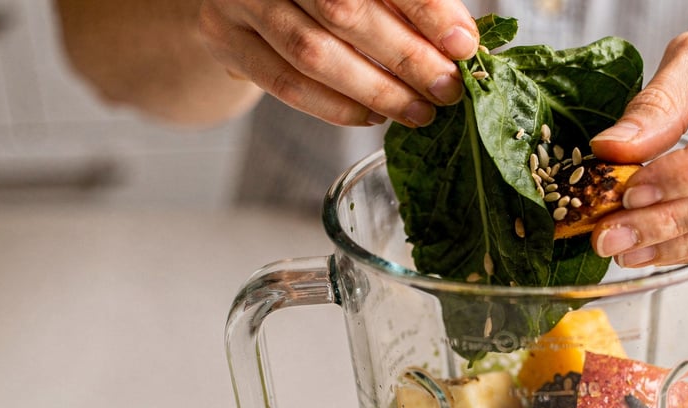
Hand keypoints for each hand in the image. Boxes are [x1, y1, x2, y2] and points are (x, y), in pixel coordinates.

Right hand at [198, 0, 477, 126]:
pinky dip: (335, 107)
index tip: (462, 44)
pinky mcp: (225, 39)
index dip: (425, 8)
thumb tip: (462, 41)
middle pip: (345, 10)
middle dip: (406, 57)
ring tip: (418, 111)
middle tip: (446, 89)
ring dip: (376, 90)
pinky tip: (373, 116)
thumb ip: (408, 4)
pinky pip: (285, 84)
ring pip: (313, 53)